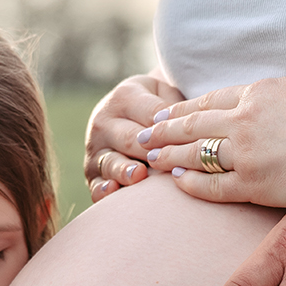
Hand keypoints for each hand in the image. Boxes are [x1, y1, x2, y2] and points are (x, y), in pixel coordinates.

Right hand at [84, 74, 185, 201]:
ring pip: (110, 161)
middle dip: (149, 151)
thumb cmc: (157, 105)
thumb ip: (178, 106)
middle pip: (131, 139)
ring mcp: (95, 148)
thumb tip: (194, 125)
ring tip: (140, 175)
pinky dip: (103, 190)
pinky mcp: (91, 171)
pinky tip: (113, 192)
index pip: (151, 114)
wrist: (125, 110)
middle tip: (167, 162)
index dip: (171, 130)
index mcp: (125, 97)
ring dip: (124, 170)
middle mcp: (104, 121)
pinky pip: (95, 183)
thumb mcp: (166, 94)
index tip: (190, 141)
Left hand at [138, 72, 285, 207]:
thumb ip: (284, 93)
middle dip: (163, 130)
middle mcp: (245, 119)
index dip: (182, 110)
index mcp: (258, 92)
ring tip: (150, 159)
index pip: (209, 101)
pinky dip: (191, 184)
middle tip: (142, 135)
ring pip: (195, 154)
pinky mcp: (256, 183)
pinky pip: (212, 185)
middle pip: (192, 125)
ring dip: (169, 156)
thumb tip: (277, 95)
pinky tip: (177, 183)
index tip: (163, 113)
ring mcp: (247, 152)